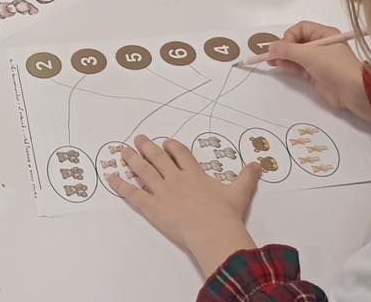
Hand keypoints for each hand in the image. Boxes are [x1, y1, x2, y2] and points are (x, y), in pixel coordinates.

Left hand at [108, 135, 259, 275]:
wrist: (213, 231)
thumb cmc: (226, 214)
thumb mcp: (241, 192)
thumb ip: (248, 177)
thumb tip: (259, 164)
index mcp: (194, 174)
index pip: (180, 154)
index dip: (171, 147)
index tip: (166, 143)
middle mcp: (176, 179)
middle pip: (157, 158)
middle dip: (147, 147)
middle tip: (138, 139)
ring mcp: (162, 192)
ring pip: (143, 171)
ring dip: (131, 159)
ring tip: (122, 150)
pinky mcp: (152, 207)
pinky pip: (133, 194)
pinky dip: (120, 185)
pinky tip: (110, 177)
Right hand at [264, 22, 370, 120]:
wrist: (353, 91)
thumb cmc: (335, 67)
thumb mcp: (309, 55)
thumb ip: (288, 50)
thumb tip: (271, 47)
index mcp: (325, 34)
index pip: (301, 29)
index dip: (290, 35)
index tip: (283, 46)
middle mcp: (321, 45)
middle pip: (297, 41)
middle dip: (284, 46)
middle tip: (271, 54)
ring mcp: (319, 60)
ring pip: (296, 55)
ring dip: (284, 56)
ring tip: (271, 61)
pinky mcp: (316, 74)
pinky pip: (298, 66)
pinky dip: (288, 65)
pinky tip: (279, 65)